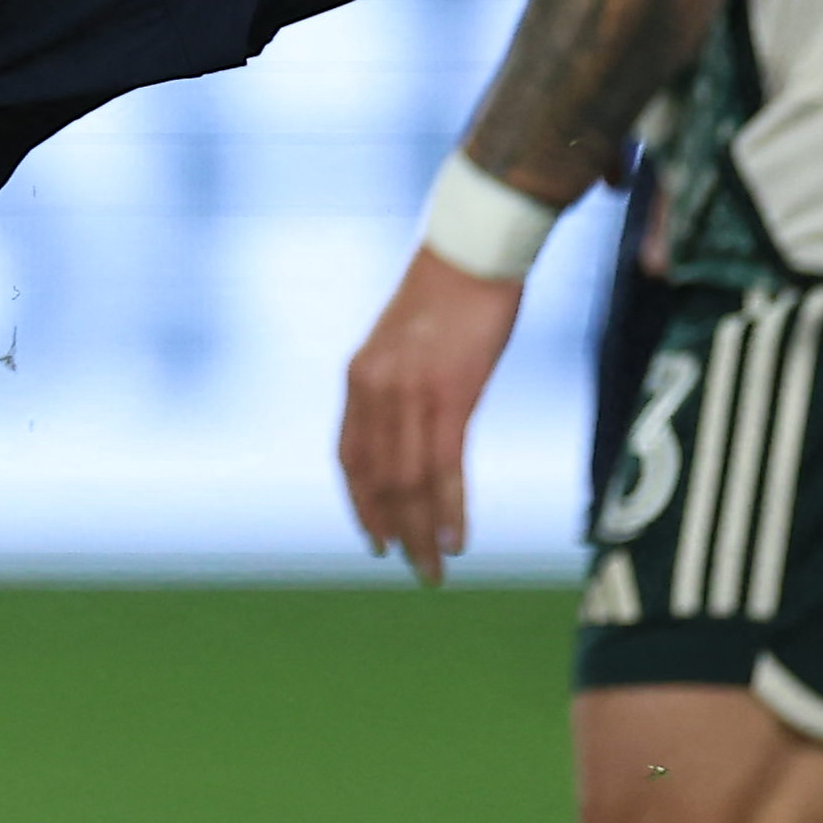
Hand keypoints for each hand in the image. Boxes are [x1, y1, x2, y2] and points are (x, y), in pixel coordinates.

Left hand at [339, 243, 527, 586]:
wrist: (472, 251)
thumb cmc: (447, 296)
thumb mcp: (407, 347)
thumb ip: (397, 388)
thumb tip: (410, 430)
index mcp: (358, 378)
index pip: (350, 458)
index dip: (361, 505)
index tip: (375, 541)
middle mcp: (374, 389)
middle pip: (379, 480)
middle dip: (396, 531)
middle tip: (415, 570)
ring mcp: (410, 393)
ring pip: (410, 481)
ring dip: (423, 533)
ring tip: (435, 571)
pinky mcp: (450, 393)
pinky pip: (444, 466)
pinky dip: (450, 508)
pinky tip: (457, 538)